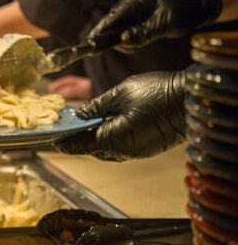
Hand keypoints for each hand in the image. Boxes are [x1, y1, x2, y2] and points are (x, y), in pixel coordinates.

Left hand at [55, 71, 185, 161]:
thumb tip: (80, 114)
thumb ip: (96, 105)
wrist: (191, 99)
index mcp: (114, 139)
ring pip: (107, 150)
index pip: (82, 144)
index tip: (53, 139)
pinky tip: (104, 127)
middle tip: (64, 130)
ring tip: (82, 127)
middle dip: (78, 140)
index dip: (66, 141)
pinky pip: (120, 147)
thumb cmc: (156, 93)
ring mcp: (136, 152)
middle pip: (93, 149)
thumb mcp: (120, 93)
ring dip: (94, 140)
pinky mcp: (146, 149)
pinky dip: (108, 139)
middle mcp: (124, 151)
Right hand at [90, 0, 221, 52]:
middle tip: (118, 48)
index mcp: (136, 0)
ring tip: (141, 43)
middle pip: (112, 24)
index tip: (89, 43)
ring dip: (126, 41)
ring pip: (119, 31)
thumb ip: (143, 32)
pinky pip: (128, 33)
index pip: (113, 17)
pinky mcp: (138, 21)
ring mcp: (134, 13)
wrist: (199, 4)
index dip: (100, 30)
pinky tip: (141, 42)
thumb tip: (124, 41)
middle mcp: (131, 5)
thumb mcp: (165, 23)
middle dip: (113, 38)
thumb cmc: (183, 9)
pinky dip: (132, 41)